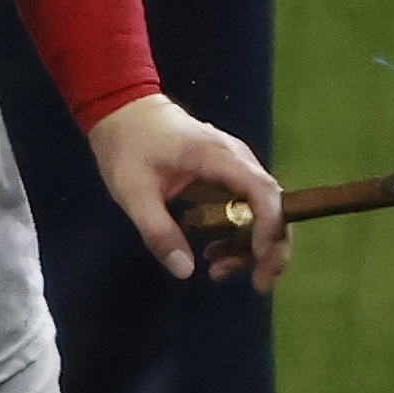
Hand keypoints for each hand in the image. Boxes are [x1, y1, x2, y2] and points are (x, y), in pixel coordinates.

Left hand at [92, 92, 286, 284]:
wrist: (120, 109)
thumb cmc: (126, 145)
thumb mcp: (132, 191)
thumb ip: (158, 230)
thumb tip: (185, 270)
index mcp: (217, 156)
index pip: (263, 193)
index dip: (269, 229)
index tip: (260, 261)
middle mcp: (237, 159)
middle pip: (272, 206)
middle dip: (270, 247)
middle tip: (257, 283)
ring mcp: (234, 167)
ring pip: (260, 211)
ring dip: (250, 245)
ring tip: (219, 271)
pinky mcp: (226, 175)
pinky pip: (243, 208)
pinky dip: (236, 233)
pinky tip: (215, 254)